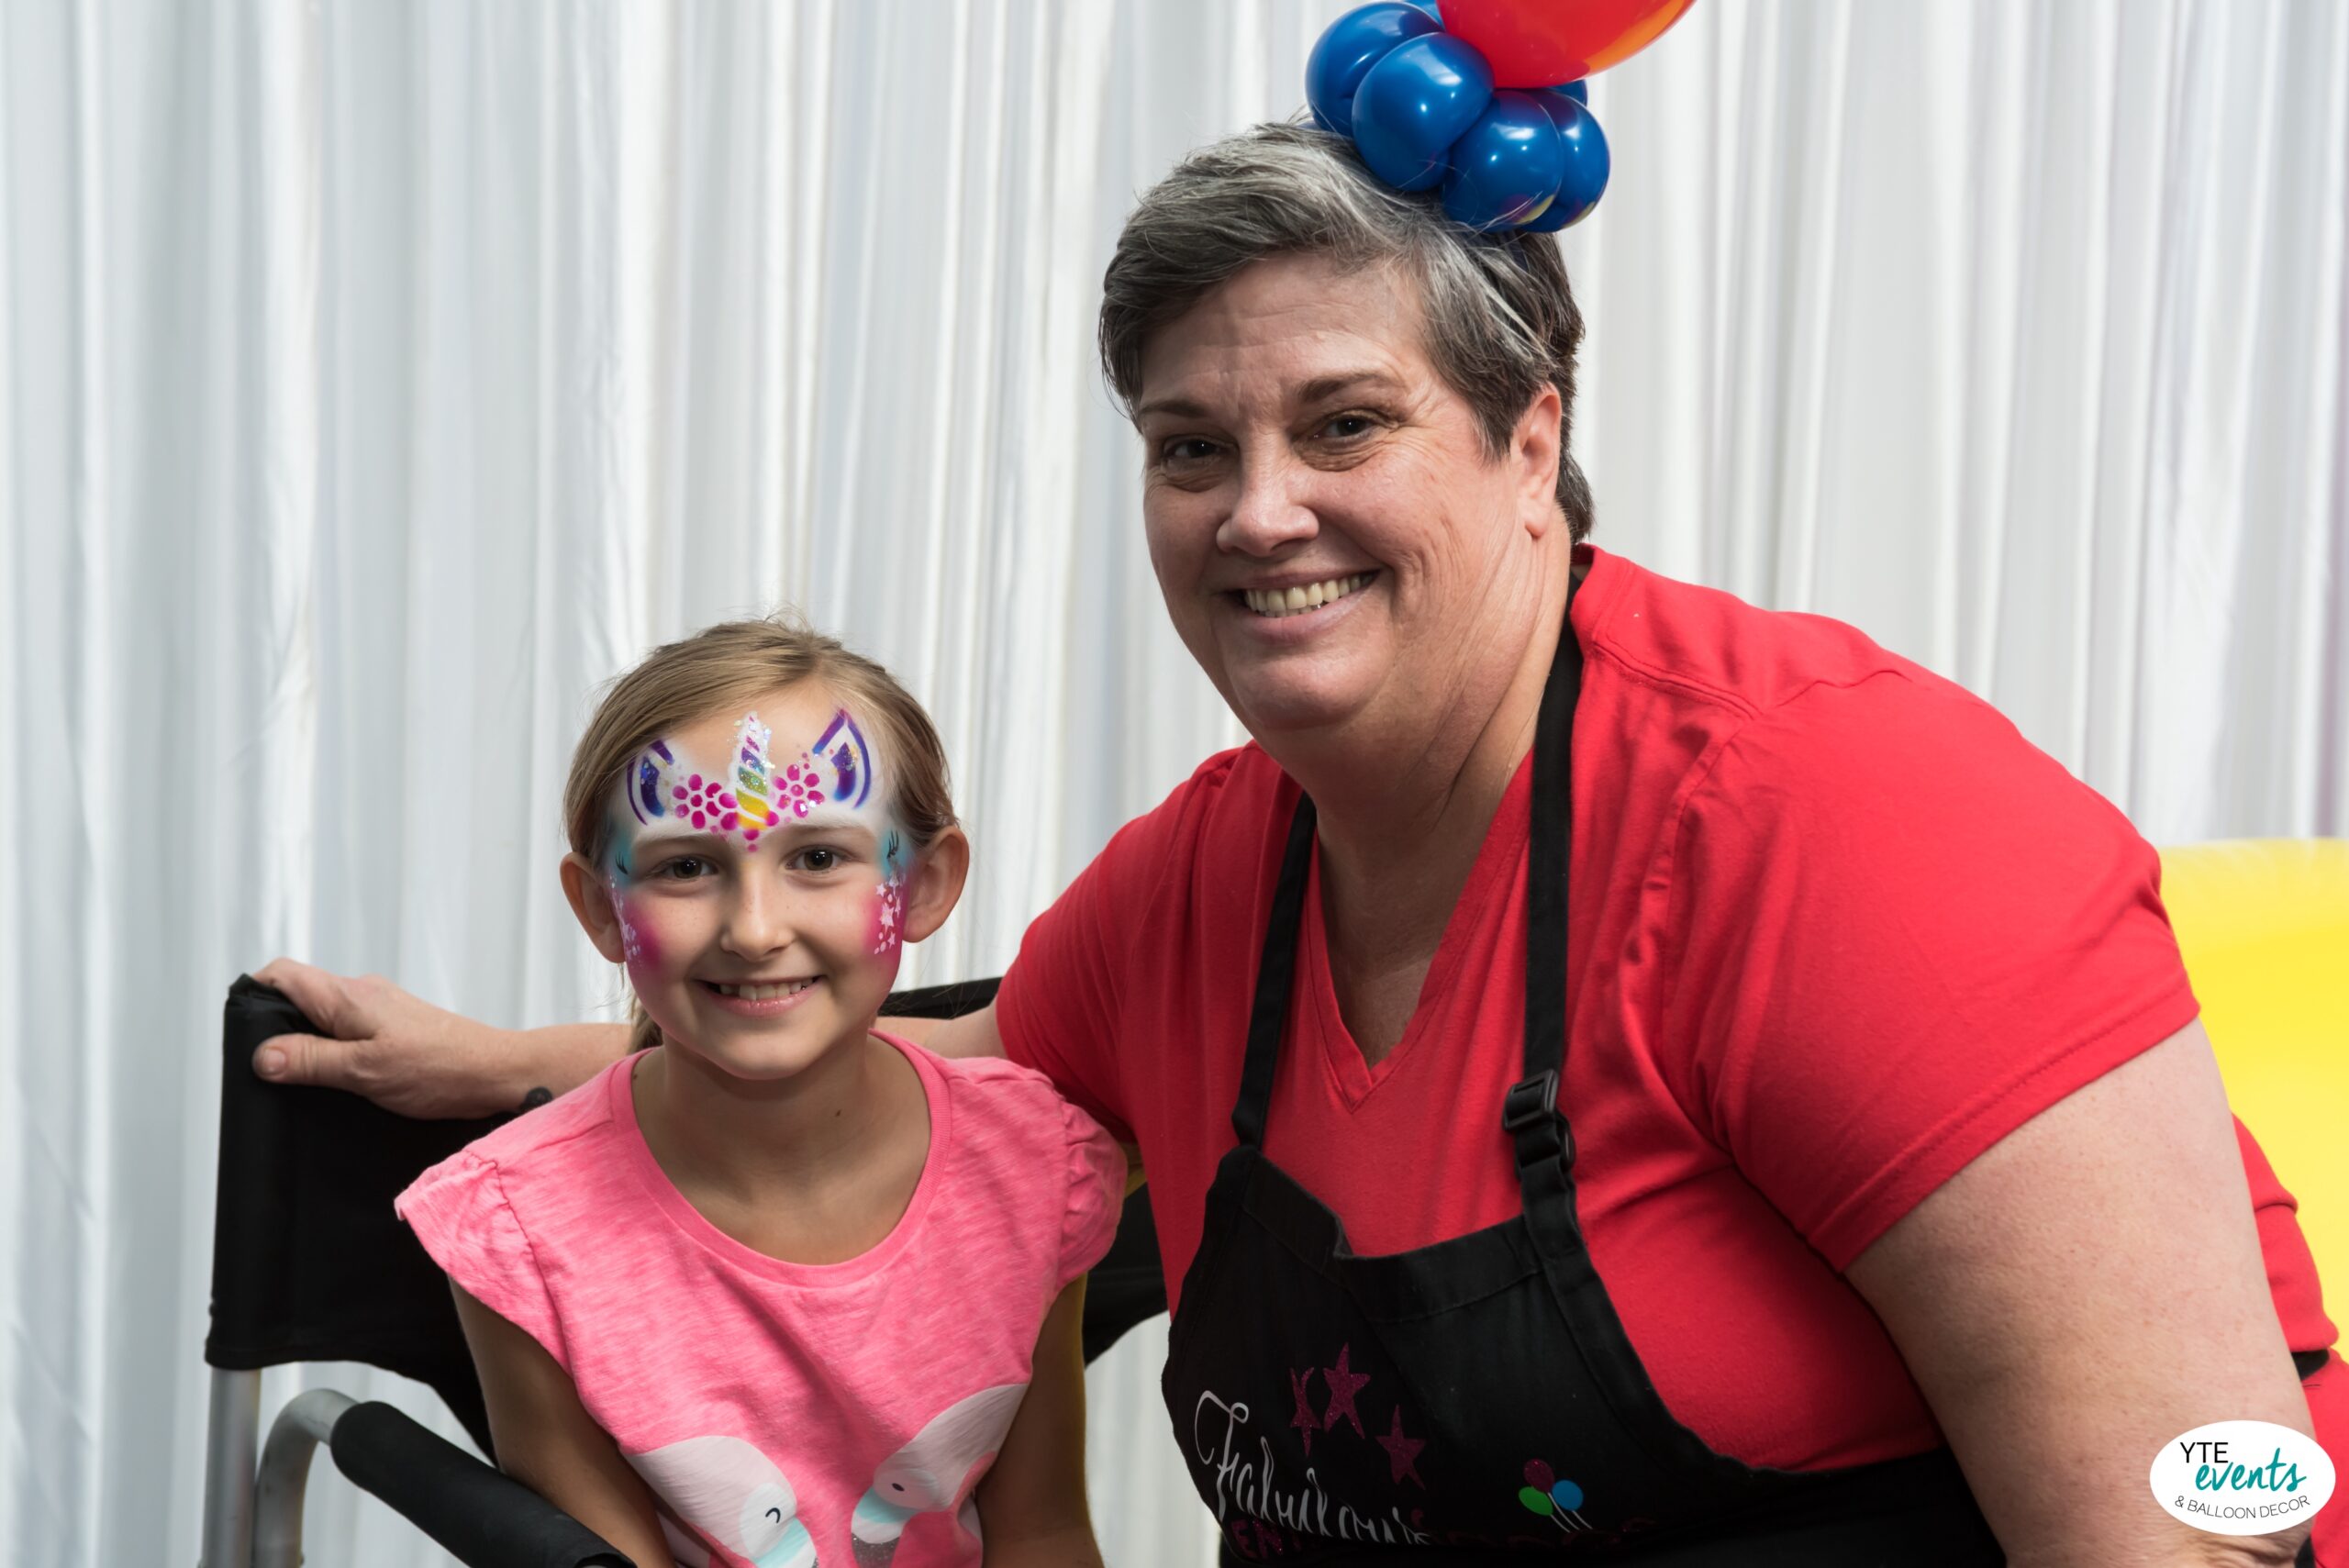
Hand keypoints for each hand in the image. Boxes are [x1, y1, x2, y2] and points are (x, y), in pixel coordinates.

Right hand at [249, 958, 540, 1118]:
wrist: (496, 1072)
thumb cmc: (440, 1067)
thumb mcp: (363, 1071)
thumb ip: (311, 1060)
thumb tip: (262, 1055)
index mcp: (348, 995)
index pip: (283, 975)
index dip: (255, 995)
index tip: (240, 1031)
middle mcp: (362, 994)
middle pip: (299, 997)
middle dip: (277, 1028)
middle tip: (268, 1068)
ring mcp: (380, 1010)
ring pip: (324, 1017)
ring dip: (308, 1044)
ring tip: (301, 1080)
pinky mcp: (395, 1028)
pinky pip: (349, 1032)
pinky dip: (334, 1052)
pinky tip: (337, 1080)